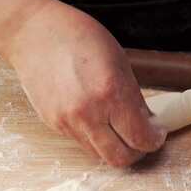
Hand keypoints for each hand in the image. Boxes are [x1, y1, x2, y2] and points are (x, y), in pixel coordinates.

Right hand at [1, 0, 166, 166]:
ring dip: (115, 147)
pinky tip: (100, 120)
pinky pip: (82, 142)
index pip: (140, 137)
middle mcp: (88, 113)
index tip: (157, 134)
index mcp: (111, 93)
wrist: (33, 33)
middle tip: (143, 138)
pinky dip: (96, 138)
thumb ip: (134, 97)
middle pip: (120, 158)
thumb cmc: (79, 37)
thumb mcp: (120, 63)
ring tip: (121, 129)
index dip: (154, 140)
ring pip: (100, 154)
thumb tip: (146, 121)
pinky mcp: (53, 124)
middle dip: (137, 152)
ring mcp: (68, 122)